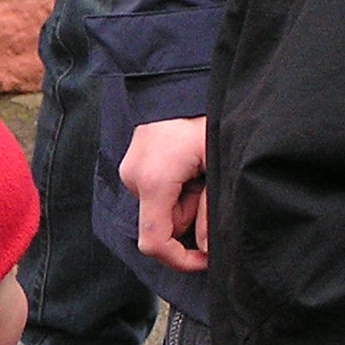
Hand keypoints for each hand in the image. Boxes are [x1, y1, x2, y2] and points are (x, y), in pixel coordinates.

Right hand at [117, 116, 208, 271]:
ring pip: (161, 208)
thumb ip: (209, 210)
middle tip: (209, 185)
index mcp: (153, 182)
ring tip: (198, 168)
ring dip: (184, 199)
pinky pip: (156, 193)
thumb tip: (205, 248)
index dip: (181, 260)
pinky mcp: (133, 166)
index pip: (155, 243)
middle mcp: (134, 180)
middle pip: (162, 224)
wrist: (177, 83)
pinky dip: (174, 188)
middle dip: (190, 215)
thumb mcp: (214, 164)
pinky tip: (186, 165)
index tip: (206, 260)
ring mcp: (130, 172)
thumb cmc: (201, 117)